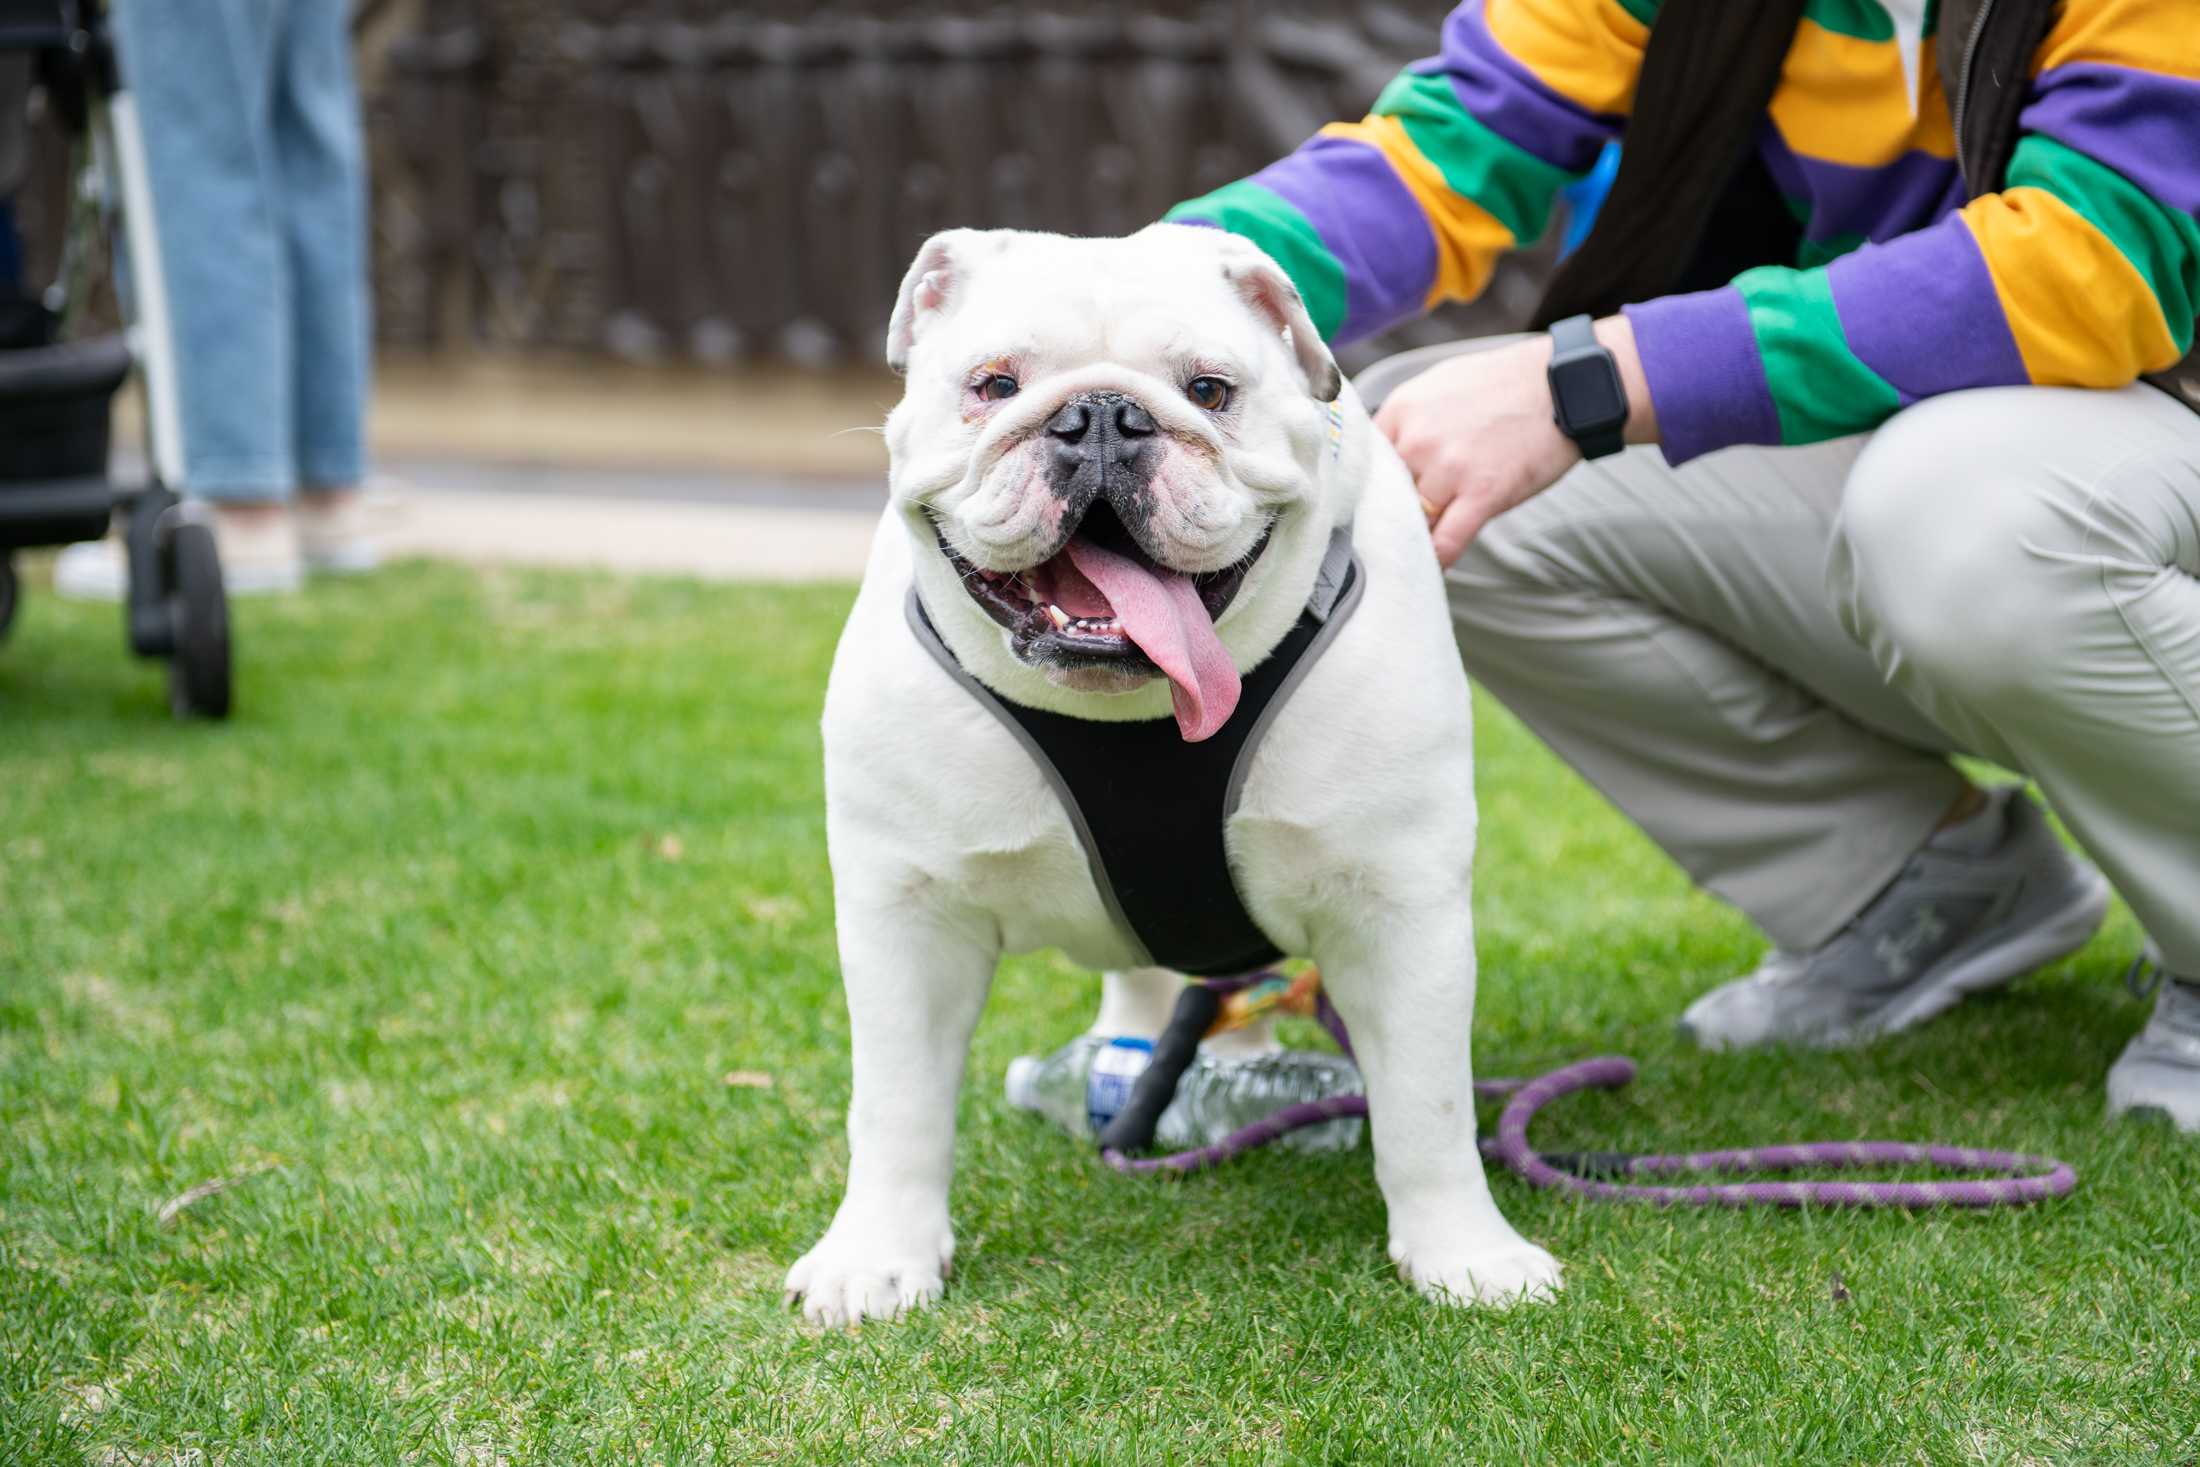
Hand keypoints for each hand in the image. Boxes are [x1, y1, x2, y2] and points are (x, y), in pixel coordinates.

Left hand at [1373, 316, 1655, 567]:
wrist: (1564, 384)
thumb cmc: (1505, 383)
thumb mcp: (1439, 385)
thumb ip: (1407, 421)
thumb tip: (1384, 456)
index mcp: (1402, 410)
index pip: (1368, 465)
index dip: (1373, 487)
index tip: (1375, 505)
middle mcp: (1417, 439)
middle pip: (1387, 496)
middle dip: (1396, 513)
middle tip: (1395, 531)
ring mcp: (1448, 468)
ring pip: (1414, 521)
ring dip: (1420, 534)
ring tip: (1421, 545)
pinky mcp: (1483, 494)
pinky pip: (1446, 543)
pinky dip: (1439, 560)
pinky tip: (1434, 567)